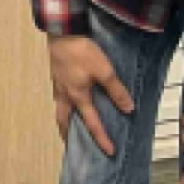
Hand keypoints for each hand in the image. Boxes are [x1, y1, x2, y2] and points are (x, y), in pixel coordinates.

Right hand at [48, 35, 133, 157]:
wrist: (62, 31)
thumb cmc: (82, 52)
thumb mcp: (105, 71)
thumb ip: (116, 91)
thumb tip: (128, 110)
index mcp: (78, 97)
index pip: (92, 123)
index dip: (102, 139)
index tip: (110, 152)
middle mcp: (65, 95)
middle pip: (63, 121)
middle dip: (67, 134)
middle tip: (72, 145)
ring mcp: (57, 84)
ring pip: (59, 108)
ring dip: (63, 119)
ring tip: (68, 124)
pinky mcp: (55, 74)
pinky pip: (58, 96)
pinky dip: (63, 103)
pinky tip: (68, 98)